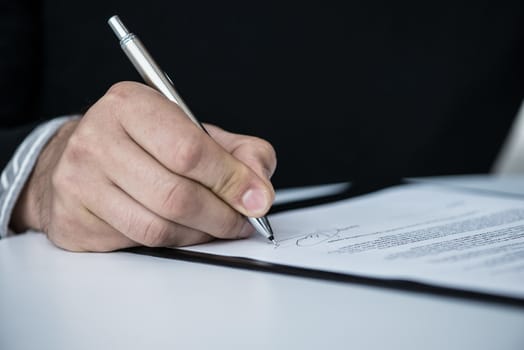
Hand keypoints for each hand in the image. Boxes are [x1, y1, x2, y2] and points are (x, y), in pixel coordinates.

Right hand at [11, 81, 275, 250]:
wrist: (80, 156)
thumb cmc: (144, 142)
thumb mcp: (194, 131)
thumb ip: (238, 152)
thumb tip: (259, 189)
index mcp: (131, 105)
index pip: (189, 150)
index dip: (231, 180)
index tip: (257, 199)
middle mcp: (97, 139)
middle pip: (175, 195)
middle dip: (221, 216)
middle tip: (243, 221)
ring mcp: (80, 181)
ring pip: (158, 226)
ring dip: (200, 234)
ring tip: (217, 227)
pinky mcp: (74, 220)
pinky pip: (138, 243)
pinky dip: (174, 242)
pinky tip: (184, 231)